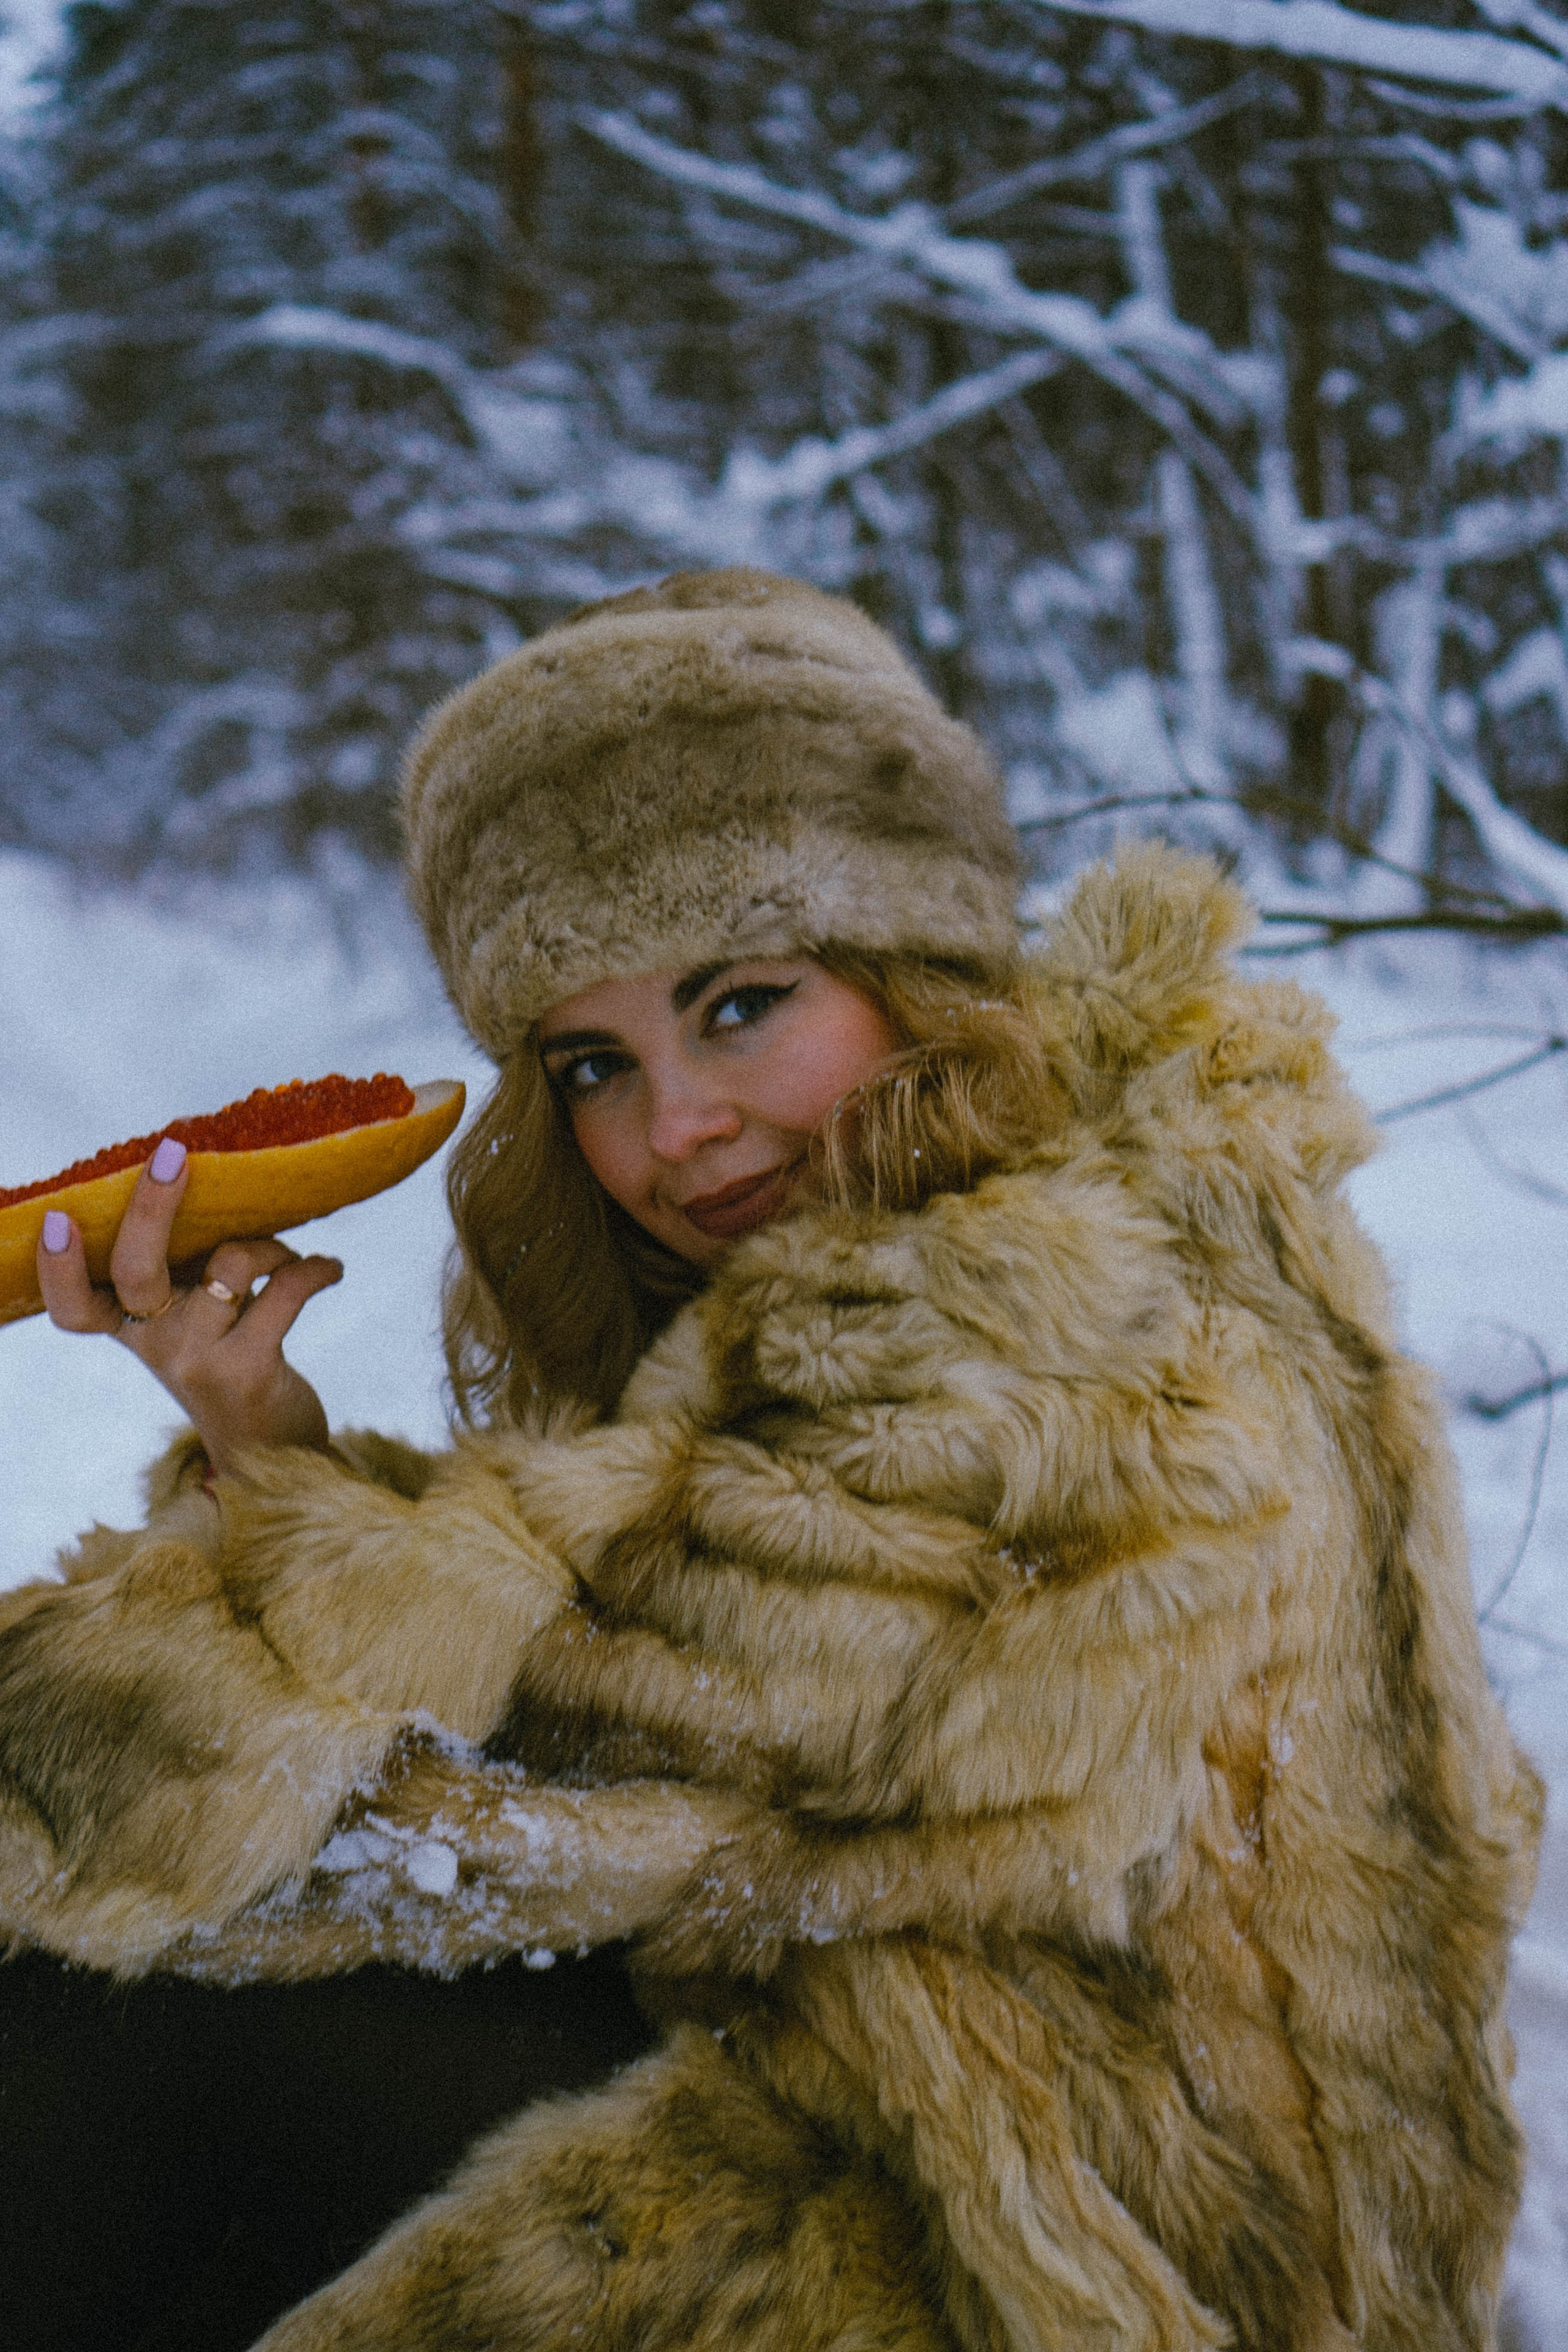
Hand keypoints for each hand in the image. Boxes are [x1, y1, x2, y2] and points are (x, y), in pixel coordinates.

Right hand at [37, 1135, 341, 1473]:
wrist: (272, 1457)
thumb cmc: (232, 1371)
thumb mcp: (193, 1329)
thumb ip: (184, 1276)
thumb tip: (206, 1189)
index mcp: (133, 1331)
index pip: (73, 1308)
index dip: (57, 1268)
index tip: (57, 1219)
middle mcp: (155, 1346)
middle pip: (135, 1268)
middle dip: (152, 1205)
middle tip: (173, 1156)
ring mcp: (198, 1360)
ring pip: (230, 1262)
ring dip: (274, 1245)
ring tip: (293, 1257)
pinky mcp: (249, 1370)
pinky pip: (285, 1290)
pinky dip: (316, 1269)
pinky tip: (331, 1270)